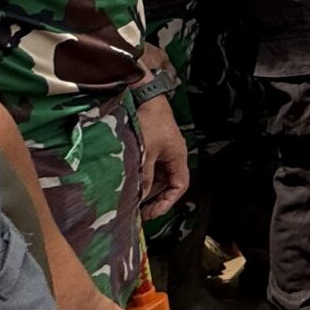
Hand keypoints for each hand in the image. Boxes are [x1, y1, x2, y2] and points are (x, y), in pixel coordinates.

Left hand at [132, 94, 189, 217]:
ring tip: (132, 200)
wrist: (143, 97)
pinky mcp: (151, 146)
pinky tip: (130, 183)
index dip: (168, 201)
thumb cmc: (148, 122)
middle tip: (139, 211)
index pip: (180, 185)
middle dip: (155, 198)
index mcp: (178, 157)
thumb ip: (144, 175)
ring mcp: (162, 150)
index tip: (153, 212)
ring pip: (157, 176)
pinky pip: (149, 167)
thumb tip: (140, 196)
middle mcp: (172, 155)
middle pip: (168, 183)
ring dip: (147, 188)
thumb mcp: (145, 152)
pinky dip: (142, 177)